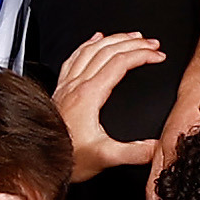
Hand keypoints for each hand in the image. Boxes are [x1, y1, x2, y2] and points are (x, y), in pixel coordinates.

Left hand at [51, 30, 170, 171]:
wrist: (40, 162)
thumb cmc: (68, 159)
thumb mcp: (105, 157)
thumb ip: (134, 152)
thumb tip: (158, 147)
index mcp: (89, 95)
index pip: (120, 63)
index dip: (142, 55)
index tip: (158, 55)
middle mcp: (76, 86)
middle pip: (106, 51)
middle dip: (132, 43)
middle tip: (152, 43)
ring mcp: (67, 86)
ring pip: (90, 50)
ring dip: (113, 39)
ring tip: (130, 37)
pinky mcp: (61, 91)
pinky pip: (74, 58)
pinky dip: (88, 44)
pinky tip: (93, 41)